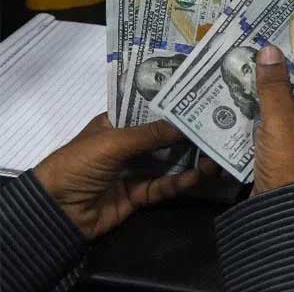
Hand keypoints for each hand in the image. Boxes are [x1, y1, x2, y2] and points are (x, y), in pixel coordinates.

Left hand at [34, 114, 199, 239]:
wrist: (56, 211)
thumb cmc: (78, 164)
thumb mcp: (113, 142)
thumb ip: (151, 134)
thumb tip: (186, 125)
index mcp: (116, 124)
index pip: (149, 111)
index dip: (173, 108)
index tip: (202, 101)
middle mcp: (128, 145)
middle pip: (164, 138)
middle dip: (189, 136)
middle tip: (217, 132)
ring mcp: (135, 170)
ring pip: (169, 163)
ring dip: (190, 160)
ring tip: (213, 157)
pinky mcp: (139, 195)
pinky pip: (164, 186)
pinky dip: (180, 182)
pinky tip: (197, 177)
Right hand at [252, 45, 293, 195]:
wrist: (281, 211)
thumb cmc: (290, 162)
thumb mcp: (281, 120)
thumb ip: (274, 85)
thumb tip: (270, 49)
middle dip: (287, 57)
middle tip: (265, 31)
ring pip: (288, 94)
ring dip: (271, 77)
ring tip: (249, 50)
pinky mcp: (283, 140)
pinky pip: (274, 112)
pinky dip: (261, 98)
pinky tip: (241, 84)